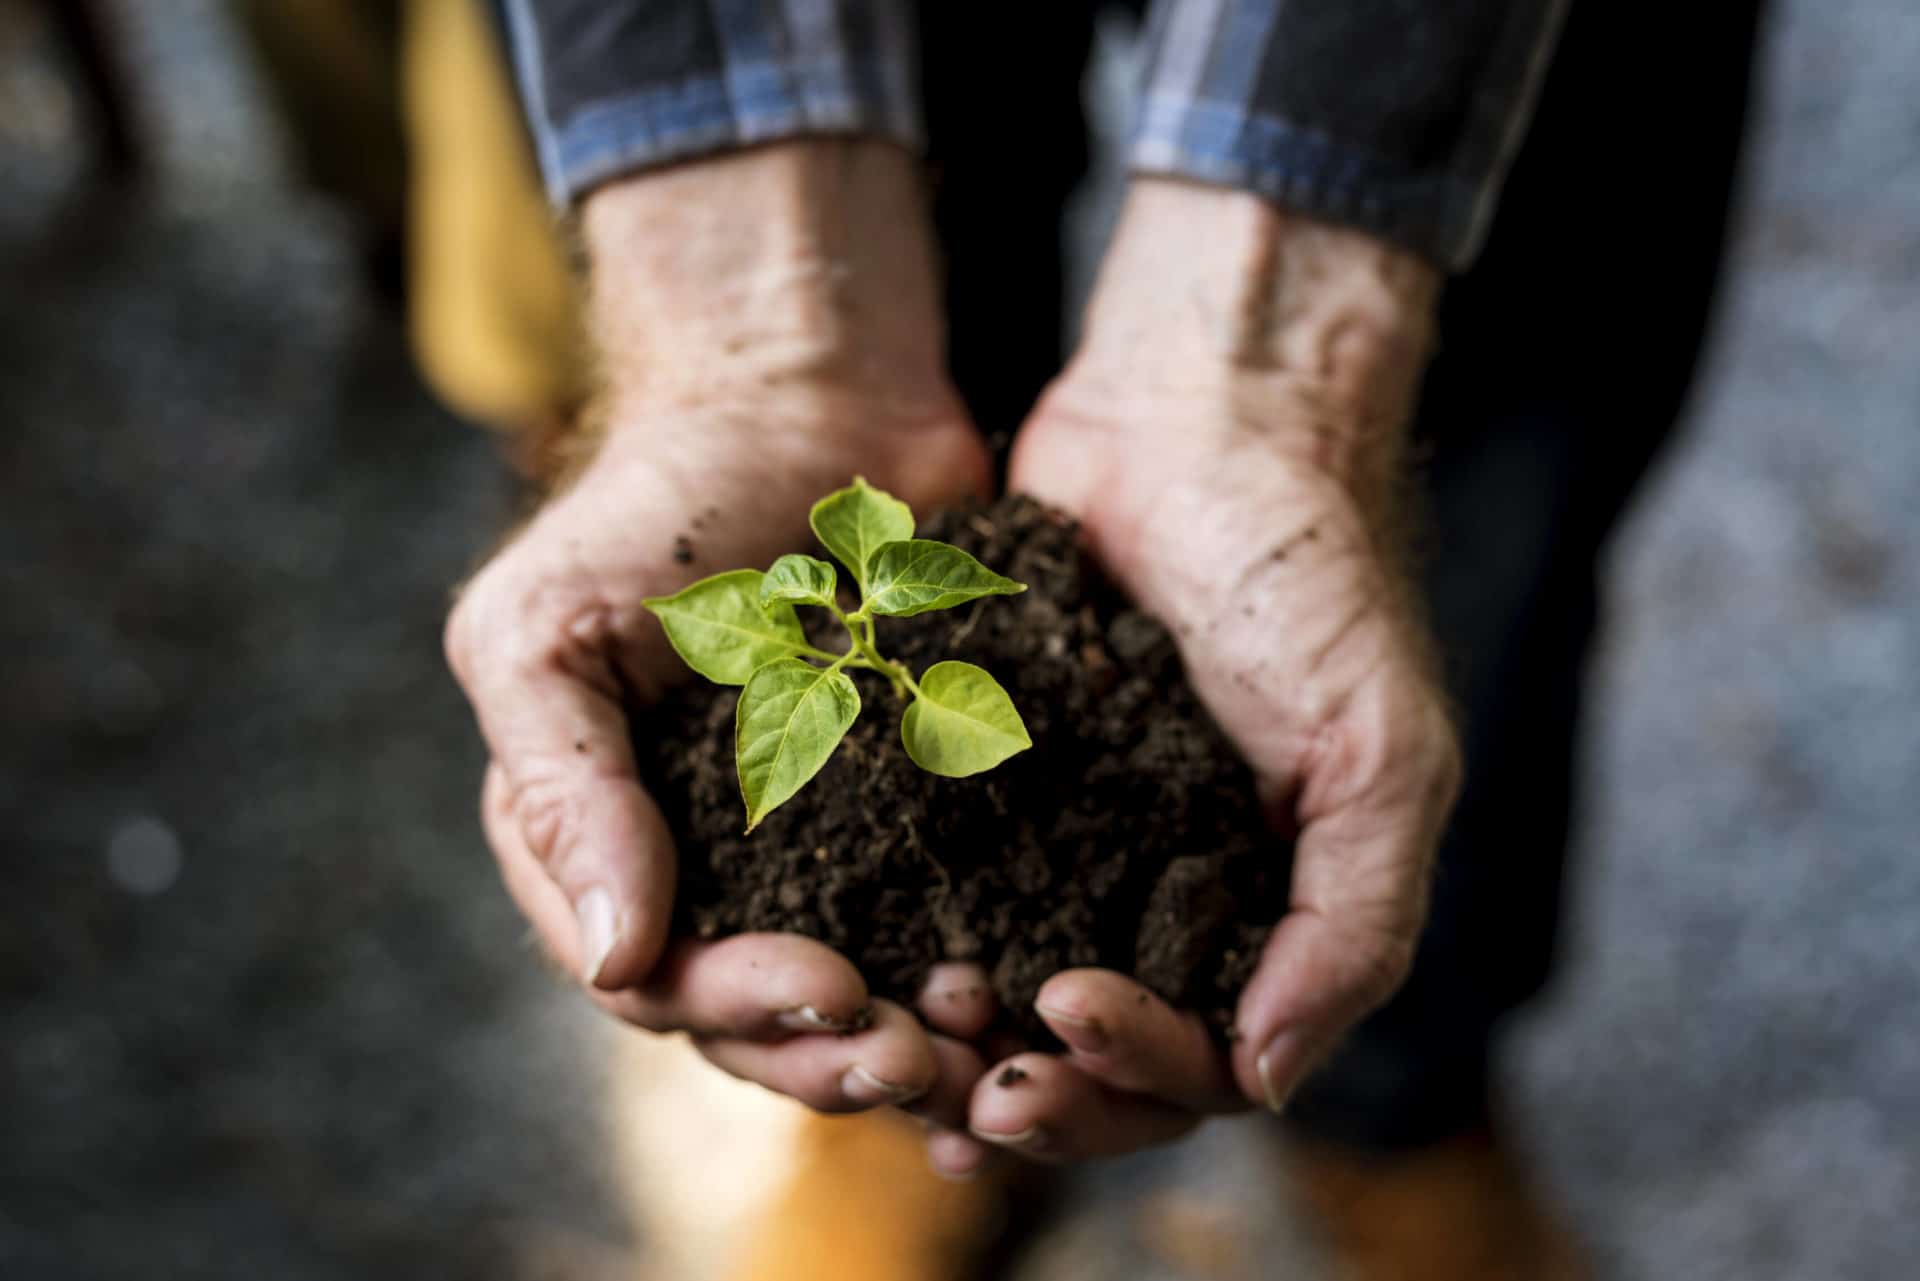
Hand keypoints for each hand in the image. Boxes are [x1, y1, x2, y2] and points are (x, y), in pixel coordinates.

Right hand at [445, 142, 996, 1117]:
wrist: (808, 406)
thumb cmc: (659, 507)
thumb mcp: (550, 630)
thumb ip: (561, 790)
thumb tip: (618, 958)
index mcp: (603, 847)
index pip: (653, 978)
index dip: (734, 1005)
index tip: (825, 986)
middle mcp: (707, 873)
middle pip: (761, 1019)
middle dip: (833, 1050)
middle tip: (918, 1054)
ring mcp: (822, 855)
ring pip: (862, 996)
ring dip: (918, 1040)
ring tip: (986, 1040)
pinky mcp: (922, 820)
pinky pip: (952, 921)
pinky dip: (987, 969)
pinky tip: (1035, 990)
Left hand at [957, 182, 1461, 1164]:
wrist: (1200, 417)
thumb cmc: (1307, 577)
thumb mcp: (1378, 750)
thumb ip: (1356, 919)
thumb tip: (1268, 1082)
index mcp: (1263, 916)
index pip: (1203, 1062)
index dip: (1134, 1072)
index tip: (1064, 1015)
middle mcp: (1161, 902)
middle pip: (1093, 1062)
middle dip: (1035, 1087)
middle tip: (970, 1082)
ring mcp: (1067, 848)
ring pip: (1003, 998)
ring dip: (956, 1043)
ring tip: (900, 1037)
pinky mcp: (980, 781)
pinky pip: (935, 892)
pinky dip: (899, 950)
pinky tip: (852, 979)